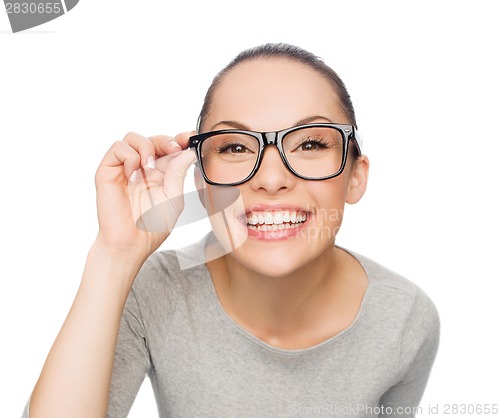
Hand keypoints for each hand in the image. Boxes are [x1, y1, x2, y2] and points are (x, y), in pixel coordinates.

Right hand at [94, 131, 196, 258]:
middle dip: (166, 140)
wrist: (131, 242)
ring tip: (150, 168)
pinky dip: (129, 156)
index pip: (169, 148)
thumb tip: (188, 152)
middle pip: (153, 138)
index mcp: (161, 174)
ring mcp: (125, 168)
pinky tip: (133, 174)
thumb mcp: (173, 199)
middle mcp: (142, 168)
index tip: (190, 137)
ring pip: (133, 138)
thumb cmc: (151, 226)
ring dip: (146, 147)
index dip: (180, 139)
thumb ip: (179, 174)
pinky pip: (117, 148)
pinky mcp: (108, 171)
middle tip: (175, 149)